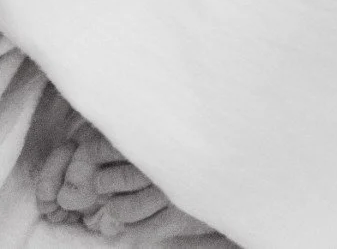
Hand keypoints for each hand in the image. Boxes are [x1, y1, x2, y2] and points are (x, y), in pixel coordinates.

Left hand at [37, 121, 225, 243]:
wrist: (249, 150)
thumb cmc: (215, 123)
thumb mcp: (186, 109)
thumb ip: (156, 109)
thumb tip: (122, 105)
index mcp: (158, 136)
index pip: (111, 145)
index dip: (95, 151)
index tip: (87, 151)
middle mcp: (162, 166)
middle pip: (118, 178)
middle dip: (103, 181)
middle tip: (99, 180)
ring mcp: (171, 193)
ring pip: (127, 209)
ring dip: (114, 208)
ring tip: (111, 203)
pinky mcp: (182, 215)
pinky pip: (145, 230)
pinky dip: (130, 232)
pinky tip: (125, 227)